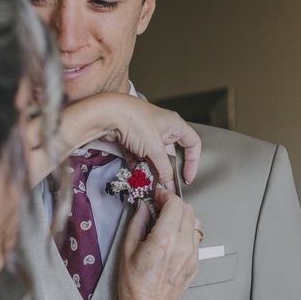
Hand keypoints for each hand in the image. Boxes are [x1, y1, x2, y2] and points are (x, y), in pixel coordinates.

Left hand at [26, 92, 200, 188]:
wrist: (107, 114)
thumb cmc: (135, 121)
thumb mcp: (155, 148)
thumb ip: (164, 168)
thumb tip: (168, 182)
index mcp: (174, 125)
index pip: (192, 143)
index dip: (193, 161)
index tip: (187, 178)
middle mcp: (162, 129)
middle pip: (170, 154)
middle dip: (166, 170)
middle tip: (164, 185)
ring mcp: (145, 135)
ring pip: (153, 158)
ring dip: (151, 170)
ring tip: (149, 183)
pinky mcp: (130, 140)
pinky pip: (138, 157)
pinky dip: (138, 166)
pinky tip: (136, 175)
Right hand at [118, 189, 200, 299]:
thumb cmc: (134, 284)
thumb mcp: (127, 249)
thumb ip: (138, 222)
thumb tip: (144, 206)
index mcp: (165, 239)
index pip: (175, 204)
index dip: (165, 195)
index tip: (156, 195)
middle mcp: (183, 245)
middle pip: (188, 210)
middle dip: (173, 204)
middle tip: (159, 207)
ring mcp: (192, 254)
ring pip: (195, 222)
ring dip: (182, 216)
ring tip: (166, 222)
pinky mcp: (195, 262)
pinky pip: (195, 238)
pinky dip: (185, 230)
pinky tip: (170, 238)